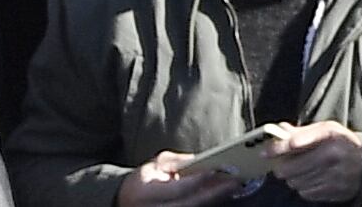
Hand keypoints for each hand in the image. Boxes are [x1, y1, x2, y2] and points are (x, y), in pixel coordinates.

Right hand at [115, 155, 246, 206]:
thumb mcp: (156, 164)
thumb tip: (203, 159)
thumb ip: (178, 162)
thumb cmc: (145, 178)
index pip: (176, 189)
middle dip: (213, 193)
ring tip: (232, 187)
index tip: (216, 169)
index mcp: (144, 191)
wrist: (127, 198)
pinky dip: (207, 203)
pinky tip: (221, 194)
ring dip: (213, 199)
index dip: (197, 180)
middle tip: (234, 182)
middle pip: (188, 204)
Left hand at [256, 128, 361, 205]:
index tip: (266, 152)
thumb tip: (278, 130)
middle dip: (283, 167)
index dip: (278, 148)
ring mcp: (334, 175)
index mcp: (331, 134)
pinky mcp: (334, 191)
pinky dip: (305, 188)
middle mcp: (334, 154)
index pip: (296, 142)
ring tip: (304, 171)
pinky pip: (305, 193)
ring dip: (294, 178)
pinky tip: (313, 179)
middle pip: (289, 168)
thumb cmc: (341, 144)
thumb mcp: (326, 131)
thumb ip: (301, 132)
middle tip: (286, 164)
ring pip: (295, 182)